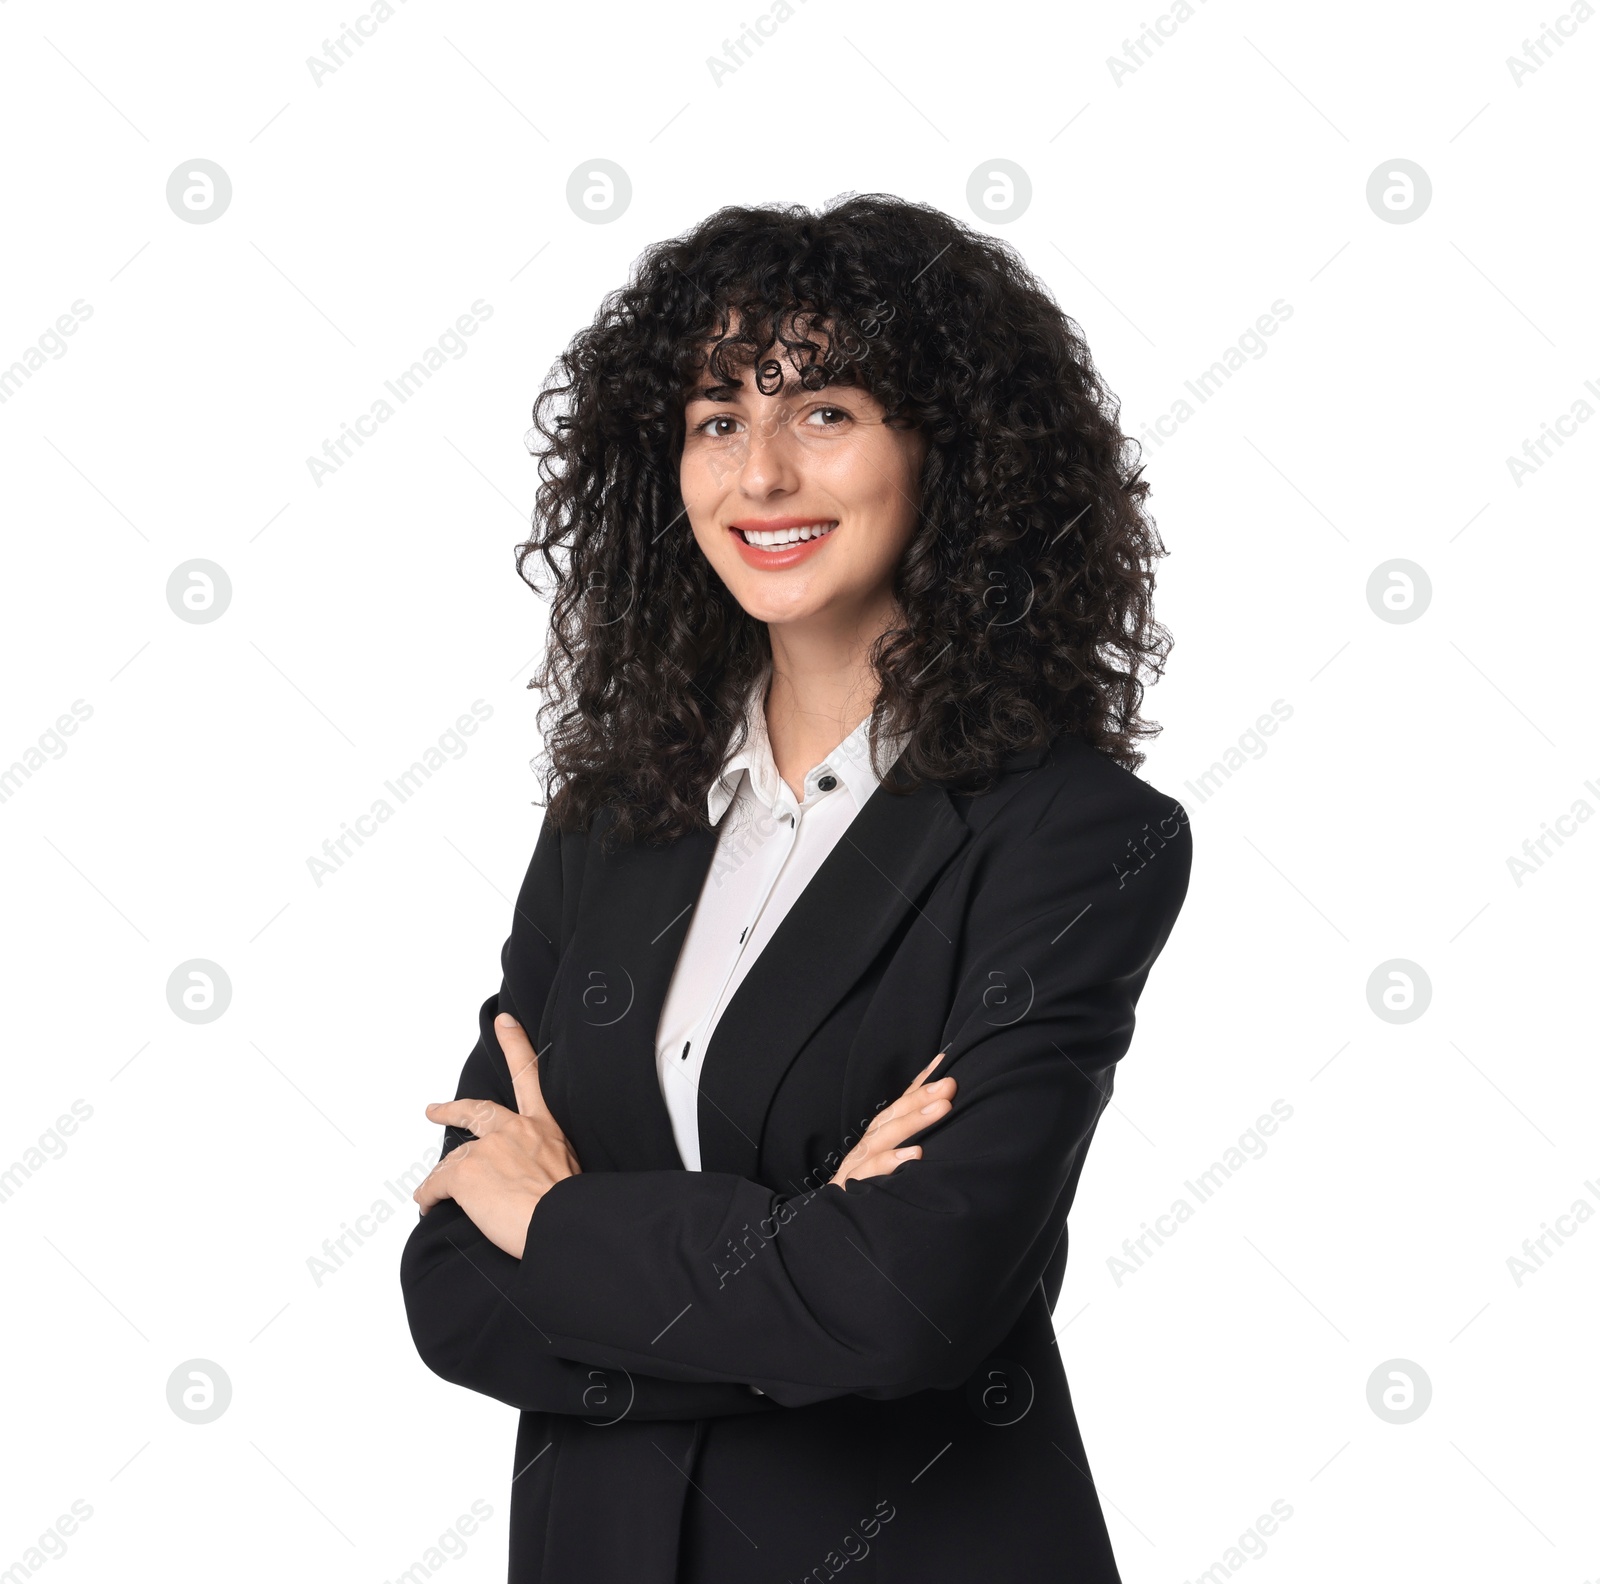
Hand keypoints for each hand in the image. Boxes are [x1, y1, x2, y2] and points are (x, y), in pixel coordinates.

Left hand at [413, 1013, 580, 1257]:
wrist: (563, 1222)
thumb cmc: (572, 1206)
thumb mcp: (569, 1169)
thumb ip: (545, 1161)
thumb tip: (528, 1179)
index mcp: (544, 1127)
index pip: (528, 1077)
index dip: (515, 1045)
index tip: (505, 1021)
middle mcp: (514, 1130)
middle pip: (476, 1110)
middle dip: (452, 1110)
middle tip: (434, 1110)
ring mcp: (487, 1149)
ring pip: (454, 1161)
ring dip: (443, 1180)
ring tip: (434, 1198)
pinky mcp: (465, 1173)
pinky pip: (435, 1185)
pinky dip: (428, 1197)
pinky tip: (428, 1207)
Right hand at [829, 1055, 955, 1189]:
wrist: (831, 1231)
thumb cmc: (868, 1195)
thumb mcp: (889, 1166)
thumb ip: (910, 1144)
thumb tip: (942, 1121)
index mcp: (878, 1137)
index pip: (901, 1104)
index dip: (921, 1082)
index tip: (945, 1063)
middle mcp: (867, 1145)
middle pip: (894, 1115)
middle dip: (923, 1097)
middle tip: (950, 1085)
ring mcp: (857, 1165)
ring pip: (884, 1137)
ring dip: (914, 1121)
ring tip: (942, 1109)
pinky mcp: (851, 1187)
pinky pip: (871, 1173)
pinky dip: (891, 1162)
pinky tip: (915, 1155)